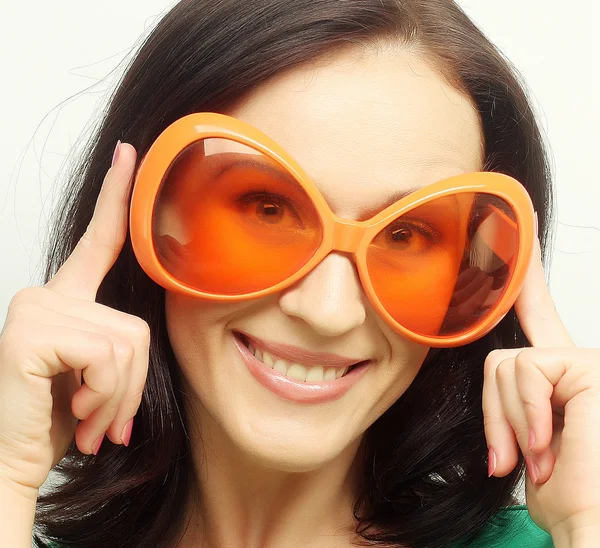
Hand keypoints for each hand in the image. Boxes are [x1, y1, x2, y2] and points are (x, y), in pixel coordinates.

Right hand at [0, 143, 149, 499]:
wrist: (11, 462)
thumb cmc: (53, 419)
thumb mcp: (97, 376)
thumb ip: (118, 348)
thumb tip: (138, 348)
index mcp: (67, 299)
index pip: (100, 240)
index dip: (116, 196)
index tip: (128, 153)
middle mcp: (48, 294)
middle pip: (136, 327)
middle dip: (131, 384)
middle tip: (102, 418)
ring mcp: (37, 306)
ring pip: (127, 344)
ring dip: (117, 395)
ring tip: (87, 418)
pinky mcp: (32, 328)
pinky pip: (107, 355)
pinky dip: (102, 394)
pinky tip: (72, 410)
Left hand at [482, 234, 599, 540]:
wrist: (589, 525)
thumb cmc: (565, 494)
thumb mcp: (525, 438)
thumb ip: (513, 398)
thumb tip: (496, 371)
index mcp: (565, 377)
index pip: (537, 317)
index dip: (527, 278)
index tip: (520, 227)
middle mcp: (580, 362)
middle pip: (502, 357)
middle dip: (499, 413)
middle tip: (520, 460)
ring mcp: (588, 361)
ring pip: (505, 365)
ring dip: (511, 423)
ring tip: (540, 457)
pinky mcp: (589, 365)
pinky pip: (523, 371)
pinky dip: (524, 415)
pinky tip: (547, 445)